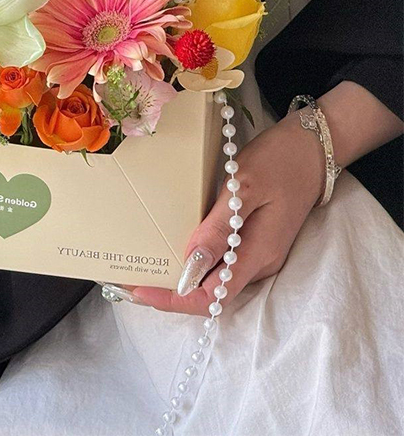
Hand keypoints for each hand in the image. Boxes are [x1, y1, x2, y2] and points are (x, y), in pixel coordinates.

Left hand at [124, 109, 324, 314]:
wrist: (314, 148)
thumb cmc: (279, 160)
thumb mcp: (244, 188)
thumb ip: (220, 227)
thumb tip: (191, 261)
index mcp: (258, 254)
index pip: (211, 297)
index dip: (173, 299)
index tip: (139, 290)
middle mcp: (259, 263)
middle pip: (210, 294)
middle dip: (170, 293)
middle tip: (132, 280)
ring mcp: (259, 253)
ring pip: (216, 280)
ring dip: (182, 280)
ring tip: (145, 268)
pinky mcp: (256, 241)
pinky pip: (223, 263)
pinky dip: (196, 264)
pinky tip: (174, 250)